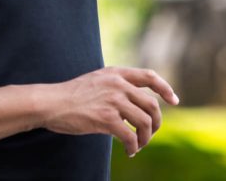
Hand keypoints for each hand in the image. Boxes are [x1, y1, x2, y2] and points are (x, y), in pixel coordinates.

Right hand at [40, 66, 178, 156]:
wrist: (52, 103)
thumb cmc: (72, 95)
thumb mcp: (97, 80)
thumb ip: (116, 86)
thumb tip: (136, 104)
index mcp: (116, 73)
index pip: (149, 76)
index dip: (165, 88)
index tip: (174, 101)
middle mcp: (118, 84)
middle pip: (152, 105)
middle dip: (156, 123)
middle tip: (150, 134)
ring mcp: (113, 101)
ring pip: (144, 122)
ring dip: (145, 138)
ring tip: (138, 146)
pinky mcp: (106, 118)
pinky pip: (130, 136)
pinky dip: (133, 147)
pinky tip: (129, 151)